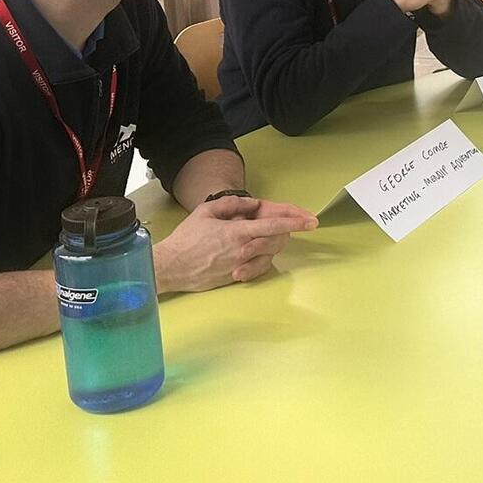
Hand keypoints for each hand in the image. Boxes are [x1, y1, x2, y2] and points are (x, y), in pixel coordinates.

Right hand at [154, 195, 317, 293]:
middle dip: (288, 233)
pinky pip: (258, 268)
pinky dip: (262, 259)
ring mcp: (240, 266)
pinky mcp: (236, 277)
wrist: (171, 267)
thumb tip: (253, 204)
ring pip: (269, 255)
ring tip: (270, 238)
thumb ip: (232, 205)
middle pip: (277, 241)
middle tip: (291, 226)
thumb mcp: (206, 212)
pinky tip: (257, 252)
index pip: (274, 226)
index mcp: (237, 233)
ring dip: (273, 245)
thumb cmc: (186, 239)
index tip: (312, 221)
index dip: (296, 222)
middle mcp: (243, 251)